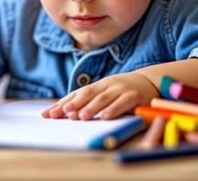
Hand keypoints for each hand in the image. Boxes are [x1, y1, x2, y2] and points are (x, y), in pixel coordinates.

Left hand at [42, 72, 158, 119]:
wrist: (149, 81)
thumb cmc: (121, 91)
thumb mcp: (105, 94)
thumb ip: (89, 102)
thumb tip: (66, 113)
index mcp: (96, 86)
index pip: (76, 94)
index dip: (62, 103)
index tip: (48, 113)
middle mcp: (106, 85)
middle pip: (86, 94)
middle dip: (72, 104)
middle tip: (60, 113)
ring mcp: (120, 89)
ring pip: (103, 98)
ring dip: (91, 108)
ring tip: (80, 116)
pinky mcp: (134, 96)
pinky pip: (122, 103)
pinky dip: (113, 109)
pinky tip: (105, 117)